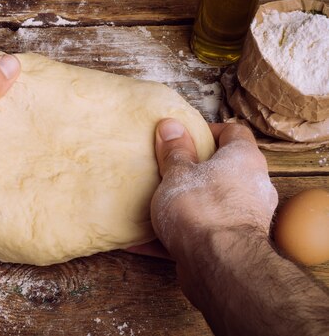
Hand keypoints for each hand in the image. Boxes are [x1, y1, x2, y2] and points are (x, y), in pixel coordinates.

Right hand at [150, 119, 277, 261]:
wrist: (219, 265)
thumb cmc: (201, 208)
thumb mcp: (178, 173)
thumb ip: (174, 151)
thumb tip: (171, 125)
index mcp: (243, 159)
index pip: (233, 132)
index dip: (209, 131)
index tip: (183, 137)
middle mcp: (251, 186)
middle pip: (223, 170)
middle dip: (193, 171)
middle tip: (166, 170)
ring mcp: (243, 218)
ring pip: (209, 204)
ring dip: (183, 204)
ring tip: (152, 204)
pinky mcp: (229, 246)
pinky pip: (197, 234)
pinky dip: (171, 235)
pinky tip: (139, 240)